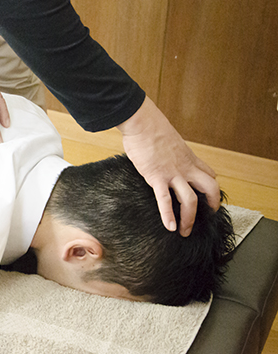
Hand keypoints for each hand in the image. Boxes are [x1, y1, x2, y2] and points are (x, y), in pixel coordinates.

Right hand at [117, 97, 219, 236]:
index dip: (211, 188)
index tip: (208, 198)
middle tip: (206, 218)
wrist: (142, 122)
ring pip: (191, 200)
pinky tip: (169, 227)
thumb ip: (170, 150)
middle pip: (210, 189)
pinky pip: (165, 200)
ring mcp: (173, 173)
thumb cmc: (151, 127)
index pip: (209, 175)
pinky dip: (168, 215)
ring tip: (184, 231)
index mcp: (189, 157)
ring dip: (189, 219)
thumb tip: (161, 153)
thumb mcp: (169, 139)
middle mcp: (186, 167)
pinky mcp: (157, 177)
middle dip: (211, 206)